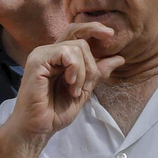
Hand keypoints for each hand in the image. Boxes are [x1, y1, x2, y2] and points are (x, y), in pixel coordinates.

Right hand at [5, 23, 124, 143]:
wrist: (39, 128)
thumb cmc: (55, 112)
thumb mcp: (83, 90)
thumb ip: (97, 73)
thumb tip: (120, 58)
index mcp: (58, 57)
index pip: (76, 33)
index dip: (93, 28)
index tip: (111, 35)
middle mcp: (49, 52)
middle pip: (79, 37)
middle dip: (91, 62)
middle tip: (86, 85)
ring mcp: (41, 54)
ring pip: (77, 47)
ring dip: (83, 72)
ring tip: (75, 90)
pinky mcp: (37, 61)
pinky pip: (66, 54)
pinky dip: (75, 70)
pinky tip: (70, 85)